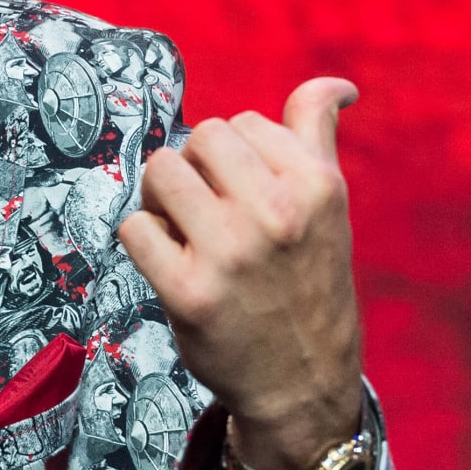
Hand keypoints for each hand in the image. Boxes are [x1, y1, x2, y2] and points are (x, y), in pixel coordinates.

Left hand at [118, 78, 362, 469]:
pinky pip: (134, 228)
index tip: (247, 195)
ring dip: (161, 198)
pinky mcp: (188, 292)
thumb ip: (317, 136)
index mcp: (316, 186)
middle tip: (209, 211)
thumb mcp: (327, 207)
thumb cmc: (307, 280)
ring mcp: (230, 253)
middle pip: (197, 139)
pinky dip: (143, 242)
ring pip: (159, 171)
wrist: (303, 383)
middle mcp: (276, 214)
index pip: (240, 122)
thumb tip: (337, 86)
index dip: (232, 157)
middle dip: (193, 168)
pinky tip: (171, 264)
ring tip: (185, 232)